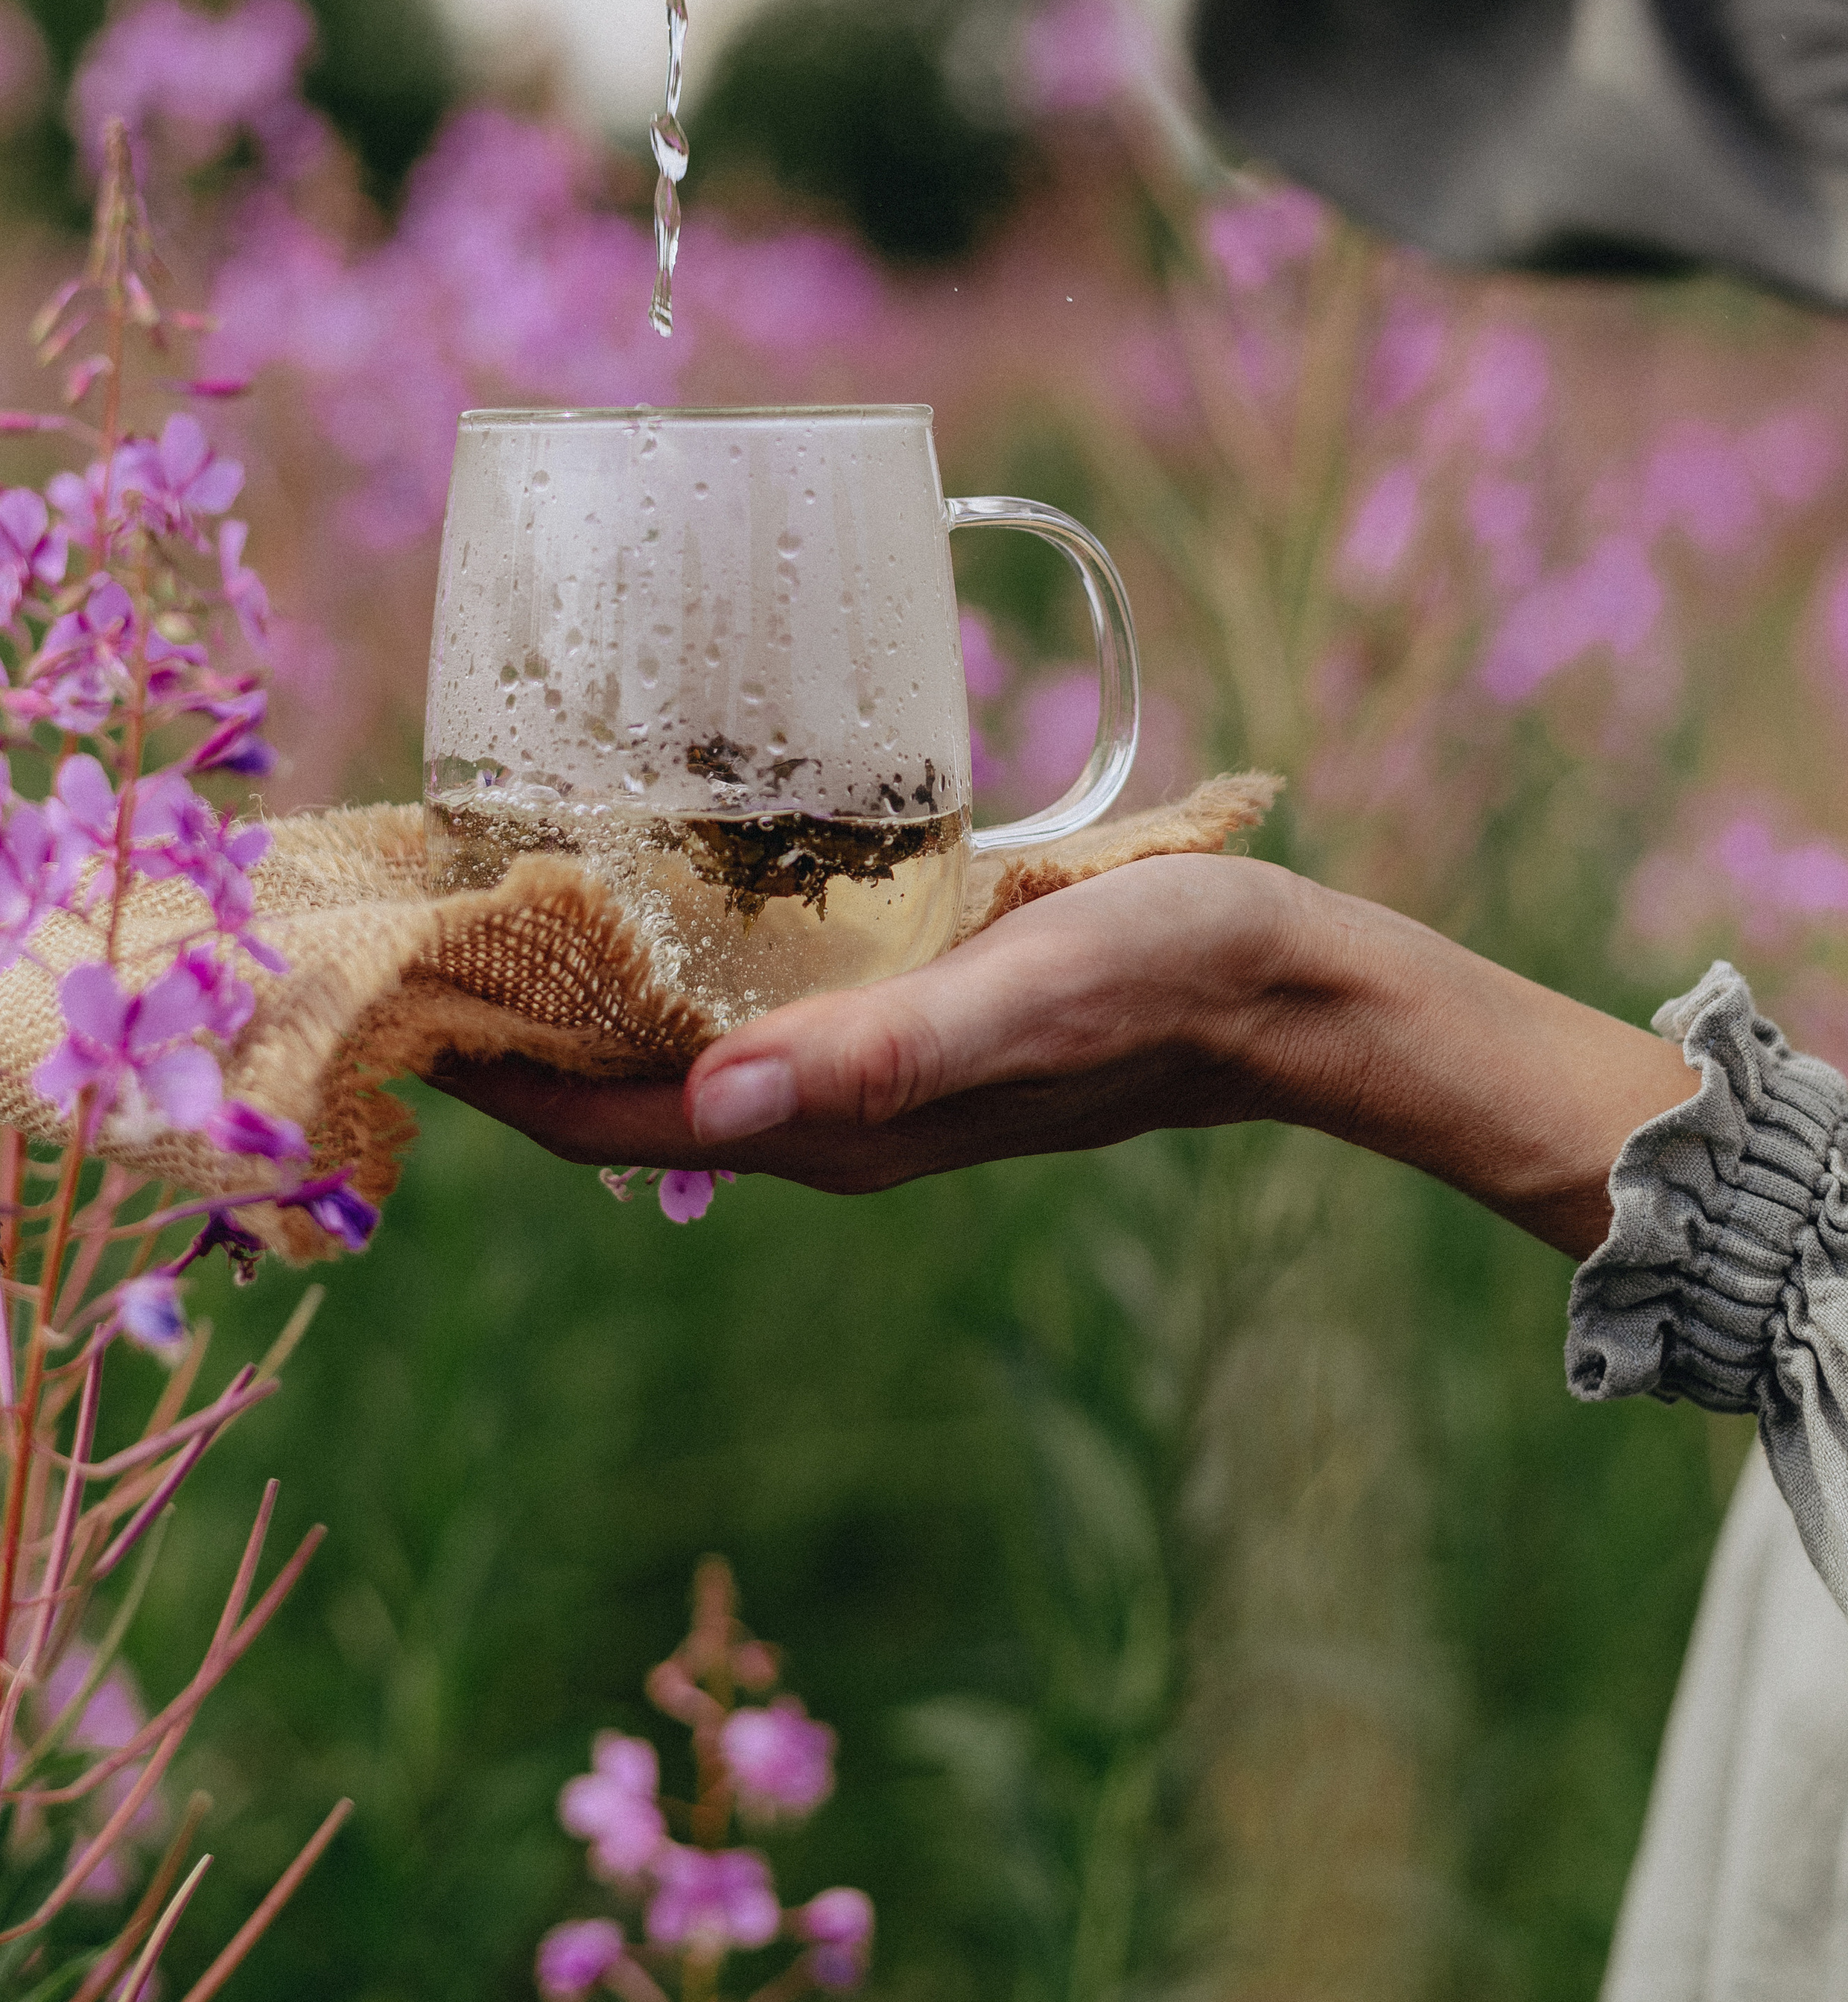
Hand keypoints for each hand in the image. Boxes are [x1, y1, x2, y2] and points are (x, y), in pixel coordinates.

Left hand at [438, 854, 1693, 1258]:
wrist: (1285, 991)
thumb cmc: (1163, 979)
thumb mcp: (1024, 995)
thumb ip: (880, 1051)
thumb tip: (711, 1103)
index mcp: (835, 1123)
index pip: (612, 1122)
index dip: (492, 1074)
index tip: (392, 1002)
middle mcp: (829, 1113)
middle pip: (625, 1094)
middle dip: (515, 1032)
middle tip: (414, 930)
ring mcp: (867, 1071)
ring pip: (681, 1050)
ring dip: (586, 997)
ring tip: (498, 903)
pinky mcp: (904, 1018)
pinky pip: (749, 1009)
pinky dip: (675, 965)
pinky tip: (660, 893)